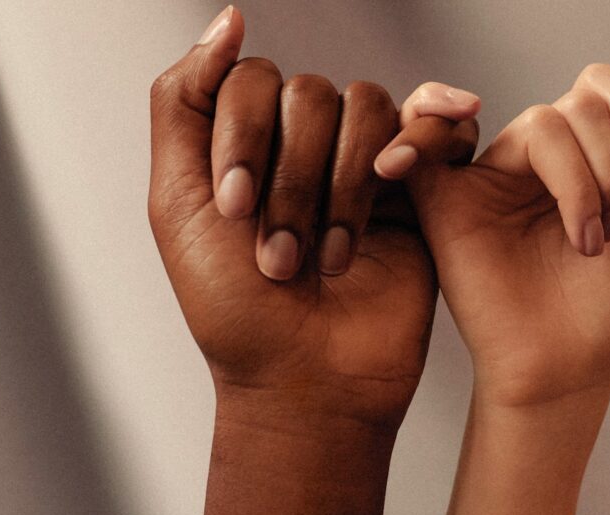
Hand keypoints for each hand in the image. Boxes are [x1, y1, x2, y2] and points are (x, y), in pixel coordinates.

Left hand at [148, 10, 478, 429]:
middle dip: (292, 180)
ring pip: (367, 108)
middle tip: (280, 256)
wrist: (306, 382)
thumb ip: (182, 102)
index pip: (252, 81)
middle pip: (311, 95)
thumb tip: (228, 20)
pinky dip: (421, 139)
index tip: (234, 210)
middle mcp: (306, 145)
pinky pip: (433, 126)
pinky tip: (400, 174)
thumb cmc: (236, 312)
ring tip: (329, 257)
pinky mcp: (420, 190)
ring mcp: (366, 164)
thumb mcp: (176, 203)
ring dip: (343, 187)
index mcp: (247, 143)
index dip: (245, 137)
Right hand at [379, 64, 609, 405]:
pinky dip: (424, 126)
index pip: (599, 89)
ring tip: (587, 239)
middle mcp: (538, 165)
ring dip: (581, 177)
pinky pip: (426, 145)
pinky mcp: (447, 205)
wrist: (570, 368)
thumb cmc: (608, 309)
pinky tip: (442, 136)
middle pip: (576, 107)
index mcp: (585, 162)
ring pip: (539, 124)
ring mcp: (493, 181)